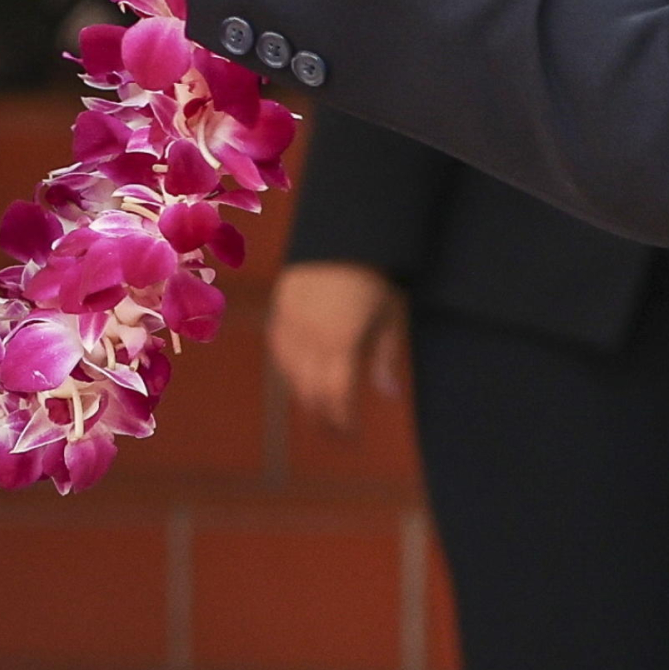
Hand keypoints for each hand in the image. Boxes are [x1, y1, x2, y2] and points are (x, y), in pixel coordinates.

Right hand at [266, 262, 410, 430]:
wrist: (343, 232)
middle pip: (310, 392)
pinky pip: (279, 349)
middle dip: (322, 417)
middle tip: (335, 434)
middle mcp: (311, 337)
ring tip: (319, 411)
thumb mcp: (388, 316)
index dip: (342, 422)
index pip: (336, 397)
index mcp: (341, 342)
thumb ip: (384, 357)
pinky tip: (299, 376)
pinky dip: (289, 369)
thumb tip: (389, 395)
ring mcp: (291, 323)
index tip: (351, 437)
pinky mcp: (280, 308)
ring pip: (290, 374)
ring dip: (304, 396)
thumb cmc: (375, 276)